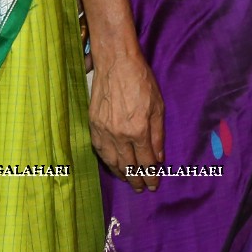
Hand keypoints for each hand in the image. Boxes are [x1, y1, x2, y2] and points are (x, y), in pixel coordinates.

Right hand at [90, 46, 163, 191]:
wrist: (116, 63)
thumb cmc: (141, 80)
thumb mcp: (158, 106)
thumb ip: (158, 135)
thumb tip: (158, 158)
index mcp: (138, 130)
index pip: (145, 162)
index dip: (151, 176)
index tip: (154, 184)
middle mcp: (119, 135)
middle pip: (128, 166)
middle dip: (136, 180)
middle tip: (142, 188)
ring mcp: (103, 131)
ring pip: (112, 162)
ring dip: (121, 174)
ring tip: (128, 181)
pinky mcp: (93, 125)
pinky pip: (99, 150)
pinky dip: (107, 162)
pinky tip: (112, 165)